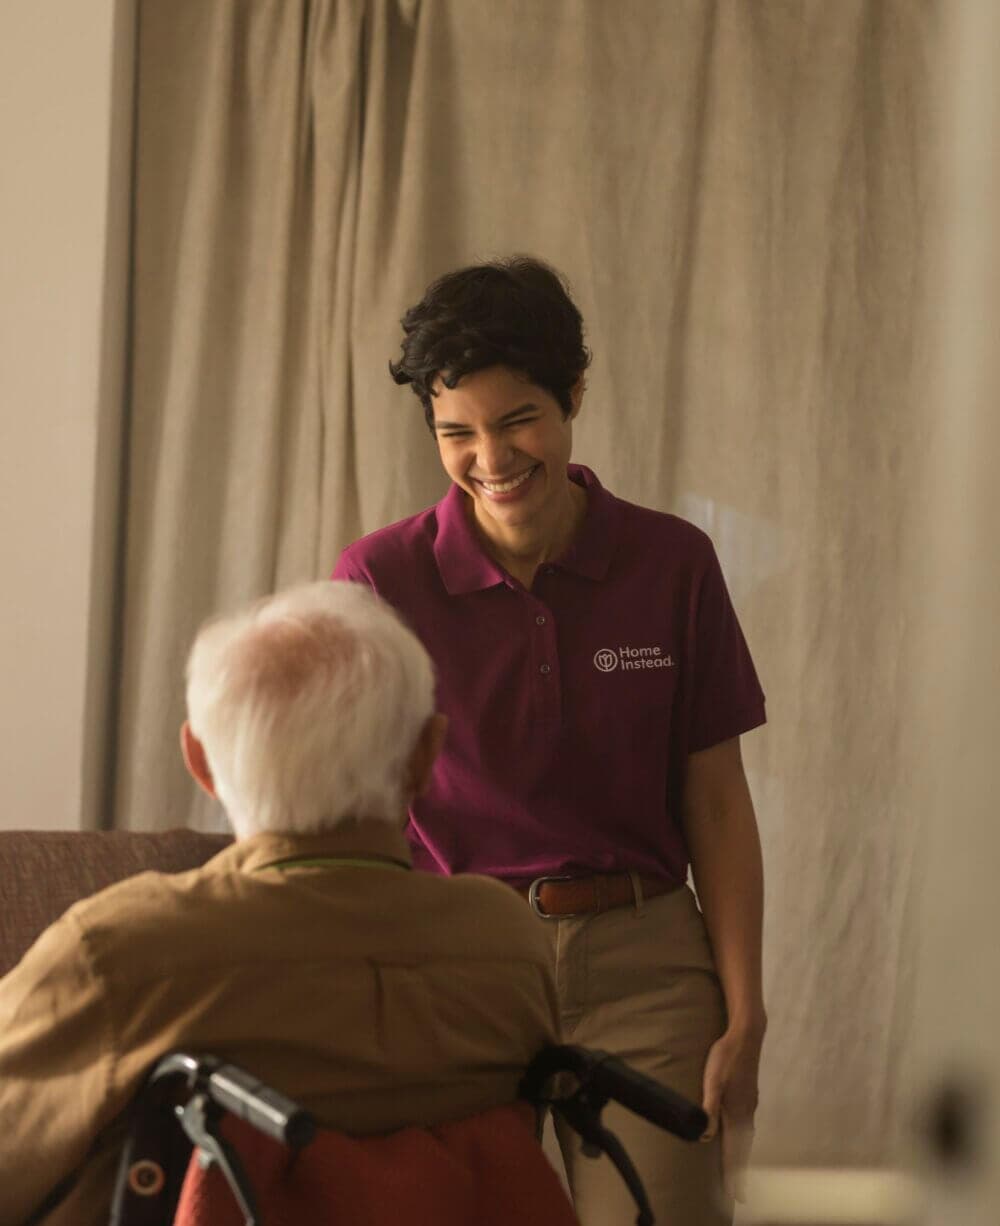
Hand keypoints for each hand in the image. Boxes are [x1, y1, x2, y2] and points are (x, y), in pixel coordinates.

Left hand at [700, 1026, 762, 1201]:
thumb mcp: (713, 1080)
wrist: (746, 1034)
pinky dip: (743, 1139)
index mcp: (738, 1113)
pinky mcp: (749, 1094)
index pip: (736, 1151)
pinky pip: (746, 1125)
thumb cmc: (726, 1056)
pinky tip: (738, 1135)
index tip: (737, 1196)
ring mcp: (750, 1103)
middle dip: (740, 1171)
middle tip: (739, 1193)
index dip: (735, 1174)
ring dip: (742, 1155)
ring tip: (738, 1170)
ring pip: (746, 1136)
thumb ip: (708, 1107)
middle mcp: (748, 1112)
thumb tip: (705, 1136)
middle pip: (744, 1148)